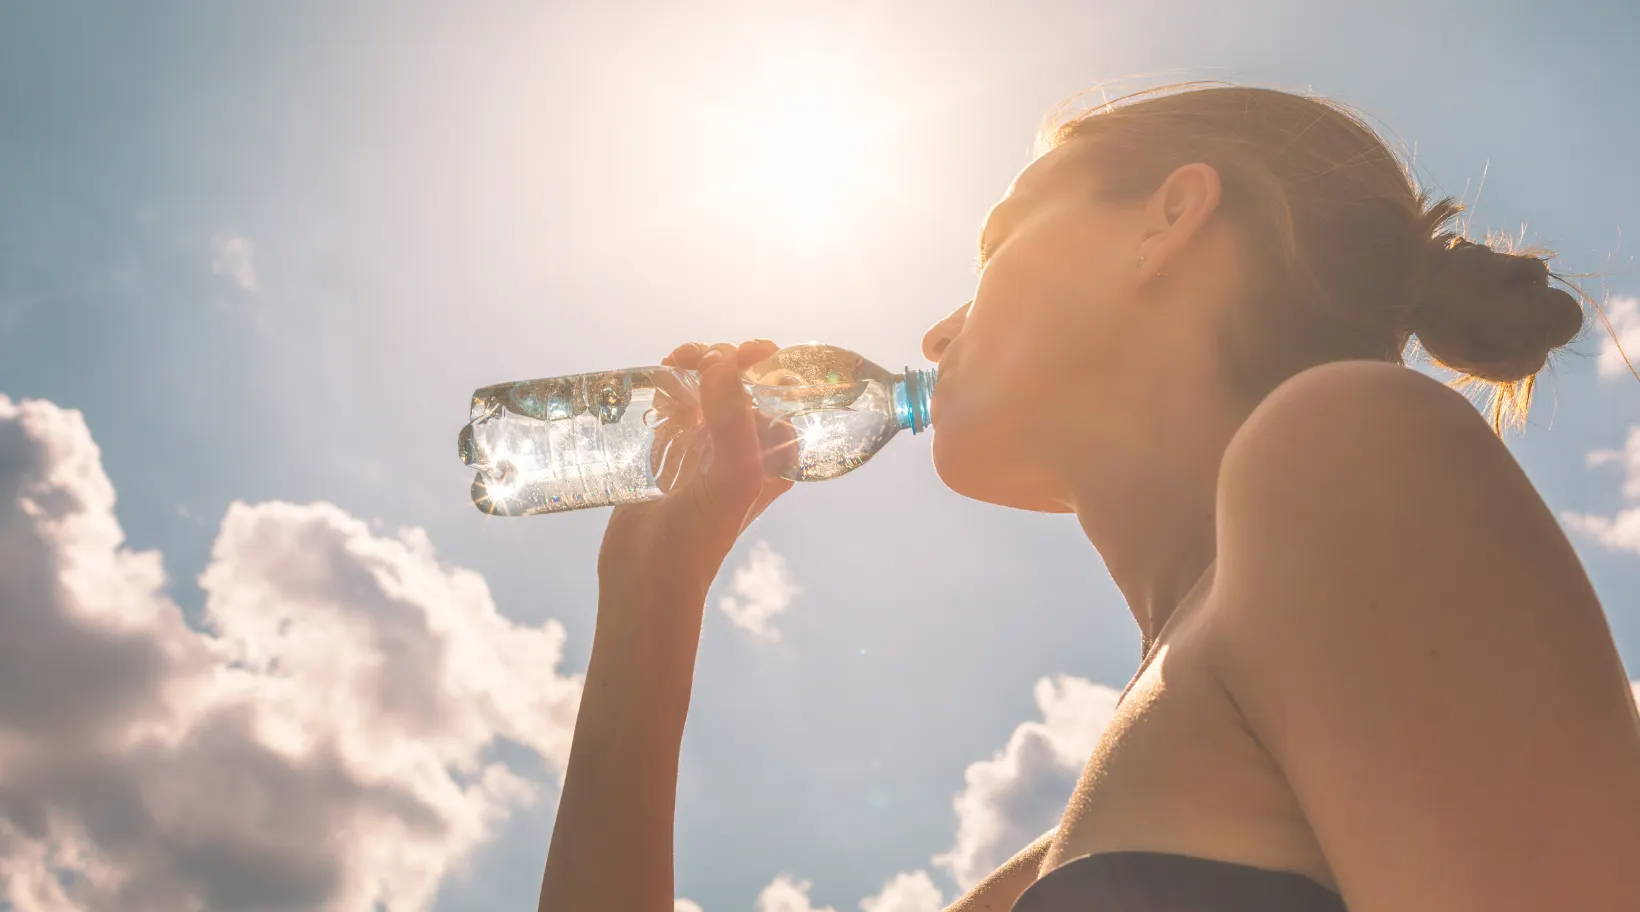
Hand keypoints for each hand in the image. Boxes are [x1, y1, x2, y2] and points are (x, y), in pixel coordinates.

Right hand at [597, 340, 795, 599]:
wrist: (647, 575)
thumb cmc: (699, 535)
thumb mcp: (732, 477)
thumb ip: (736, 419)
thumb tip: (721, 362)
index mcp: (773, 455)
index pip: (784, 394)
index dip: (770, 365)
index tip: (746, 353)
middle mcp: (743, 448)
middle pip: (743, 382)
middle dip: (726, 358)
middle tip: (699, 359)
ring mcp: (705, 447)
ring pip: (708, 387)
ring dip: (696, 364)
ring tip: (676, 362)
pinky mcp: (669, 450)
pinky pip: (676, 403)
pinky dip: (670, 384)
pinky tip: (661, 377)